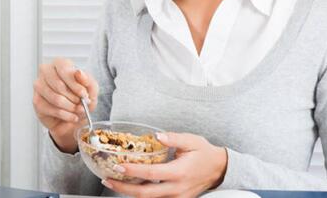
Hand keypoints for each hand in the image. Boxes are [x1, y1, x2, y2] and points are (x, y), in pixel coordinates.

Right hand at [32, 58, 98, 153]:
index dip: (75, 84)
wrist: (75, 115)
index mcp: (59, 63)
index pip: (63, 69)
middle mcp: (46, 71)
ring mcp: (39, 86)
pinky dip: (66, 115)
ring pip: (55, 98)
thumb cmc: (80, 97)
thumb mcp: (91, 88)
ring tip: (78, 110)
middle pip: (59, 85)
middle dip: (74, 98)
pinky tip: (72, 116)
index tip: (84, 94)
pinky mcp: (37, 101)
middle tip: (82, 104)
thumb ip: (87, 79)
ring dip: (70, 107)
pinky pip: (52, 109)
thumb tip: (79, 72)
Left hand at [102, 132, 226, 197]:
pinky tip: (130, 187)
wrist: (219, 169)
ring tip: (113, 183)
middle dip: (123, 188)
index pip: (151, 174)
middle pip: (145, 193)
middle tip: (107, 179)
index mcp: (179, 172)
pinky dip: (141, 195)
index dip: (133, 172)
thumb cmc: (204, 153)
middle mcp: (177, 188)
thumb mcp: (191, 141)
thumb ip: (173, 138)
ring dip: (129, 193)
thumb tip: (157, 135)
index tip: (118, 167)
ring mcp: (177, 197)